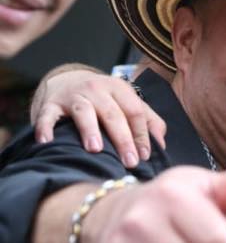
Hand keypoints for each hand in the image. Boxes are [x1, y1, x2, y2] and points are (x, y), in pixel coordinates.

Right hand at [33, 67, 166, 167]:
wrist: (68, 80)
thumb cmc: (106, 100)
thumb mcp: (128, 102)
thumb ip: (149, 120)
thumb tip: (161, 144)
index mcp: (119, 88)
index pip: (135, 112)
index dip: (142, 134)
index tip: (145, 156)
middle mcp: (97, 89)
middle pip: (113, 114)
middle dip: (122, 139)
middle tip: (129, 161)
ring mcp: (73, 95)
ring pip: (83, 112)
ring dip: (89, 130)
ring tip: (95, 149)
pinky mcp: (51, 104)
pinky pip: (48, 115)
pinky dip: (46, 127)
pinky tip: (48, 142)